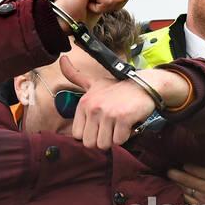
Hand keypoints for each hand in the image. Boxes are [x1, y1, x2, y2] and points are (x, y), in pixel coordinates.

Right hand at [54, 0, 132, 29]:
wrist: (65, 20)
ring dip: (103, 7)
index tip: (100, 5)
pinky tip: (86, 4)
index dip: (116, 5)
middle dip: (111, 6)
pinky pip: (107, 1)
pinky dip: (97, 8)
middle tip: (95, 5)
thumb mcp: (104, 2)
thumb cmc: (82, 12)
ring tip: (89, 4)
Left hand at [60, 56, 178, 149]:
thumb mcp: (93, 82)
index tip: (100, 124)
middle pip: (90, 143)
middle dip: (102, 139)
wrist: (144, 85)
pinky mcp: (122, 117)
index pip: (78, 135)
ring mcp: (107, 112)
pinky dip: (125, 136)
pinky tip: (128, 123)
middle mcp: (93, 107)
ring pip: (104, 144)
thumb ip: (74, 75)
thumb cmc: (117, 88)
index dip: (90, 133)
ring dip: (114, 139)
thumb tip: (61, 59)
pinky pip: (119, 141)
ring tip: (118, 125)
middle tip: (111, 127)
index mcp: (84, 103)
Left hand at [167, 164, 204, 204]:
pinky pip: (187, 199)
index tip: (183, 162)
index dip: (186, 164)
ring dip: (177, 183)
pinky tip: (182, 188)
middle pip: (185, 179)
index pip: (193, 168)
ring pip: (184, 189)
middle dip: (174, 173)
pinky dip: (183, 193)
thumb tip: (198, 151)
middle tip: (169, 170)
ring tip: (173, 178)